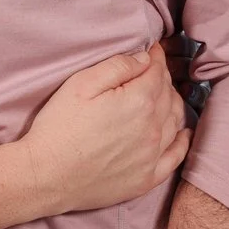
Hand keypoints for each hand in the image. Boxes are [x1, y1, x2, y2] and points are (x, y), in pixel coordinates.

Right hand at [13, 48, 189, 217]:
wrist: (46, 176)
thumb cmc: (58, 128)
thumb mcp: (80, 85)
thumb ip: (116, 67)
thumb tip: (144, 59)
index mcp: (138, 101)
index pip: (157, 72)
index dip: (156, 57)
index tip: (153, 50)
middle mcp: (153, 128)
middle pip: (169, 95)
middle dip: (163, 79)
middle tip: (152, 71)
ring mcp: (152, 156)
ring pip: (176, 122)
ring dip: (173, 104)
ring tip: (164, 96)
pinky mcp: (147, 178)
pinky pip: (176, 156)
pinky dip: (182, 141)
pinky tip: (182, 133)